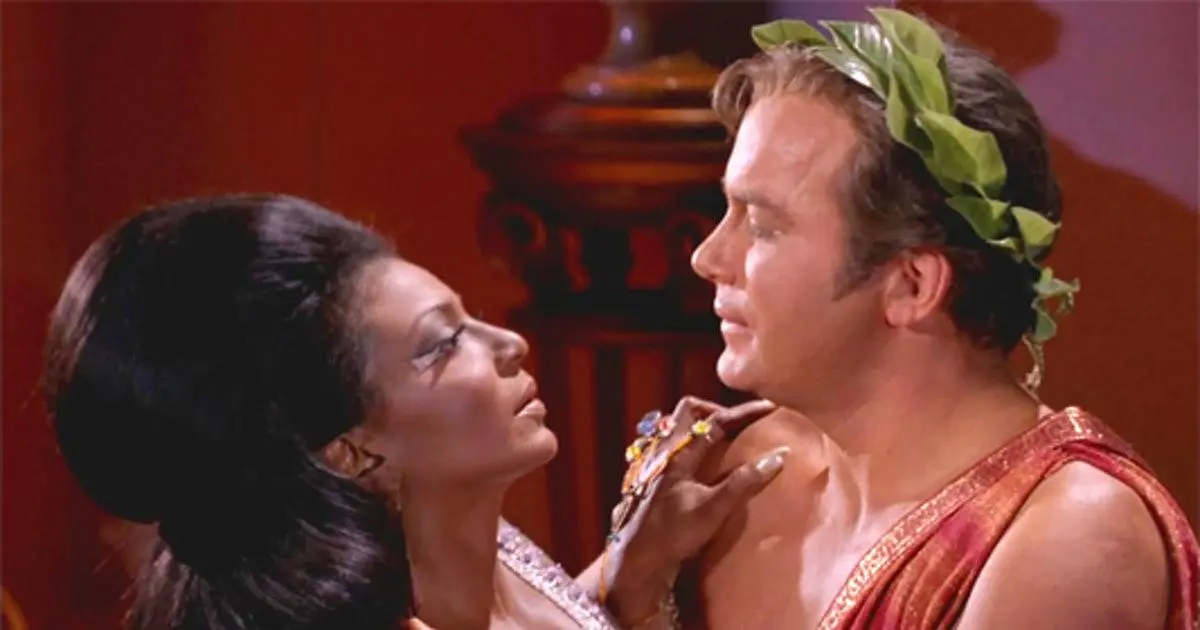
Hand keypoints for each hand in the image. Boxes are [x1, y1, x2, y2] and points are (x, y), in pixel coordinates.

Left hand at [605, 397, 788, 623]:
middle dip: (715, 410)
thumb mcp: (713, 510)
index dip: (744, 412)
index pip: (715, 421)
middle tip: (738, 424)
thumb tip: (778, 456)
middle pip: (687, 410)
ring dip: (699, 426)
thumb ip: (744, 482)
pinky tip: (699, 463)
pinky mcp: (648, 478)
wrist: (636, 560)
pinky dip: (688, 443)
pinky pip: (669, 446)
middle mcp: (662, 451)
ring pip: (675, 427)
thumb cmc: (673, 534)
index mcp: (678, 454)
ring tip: (721, 439)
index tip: (769, 408)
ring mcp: (651, 463)